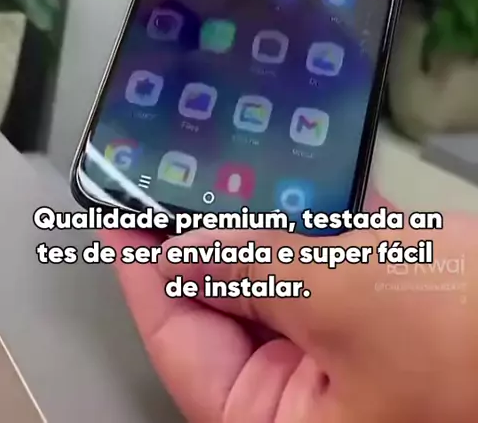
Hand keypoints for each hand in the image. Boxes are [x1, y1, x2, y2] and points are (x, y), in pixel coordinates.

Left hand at [103, 204, 477, 422]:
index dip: (147, 273)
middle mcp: (310, 394)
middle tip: (173, 176)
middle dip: (207, 235)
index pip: (186, 343)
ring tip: (226, 167)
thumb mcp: (343, 299)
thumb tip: (178, 249)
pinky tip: (301, 173)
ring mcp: (351, 348)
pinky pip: (336, 259)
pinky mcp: (388, 309)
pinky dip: (321, 217)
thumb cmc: (465, 330)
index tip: (117, 214)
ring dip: (265, 218)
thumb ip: (252, 272)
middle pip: (231, 304)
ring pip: (283, 274)